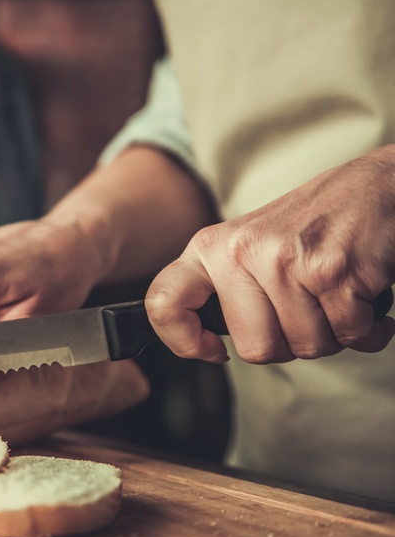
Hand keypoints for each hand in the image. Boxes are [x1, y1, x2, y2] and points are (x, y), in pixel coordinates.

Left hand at [146, 145, 394, 363]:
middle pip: (255, 348)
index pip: (163, 301)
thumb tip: (207, 346)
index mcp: (210, 248)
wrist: (377, 186)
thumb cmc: (311, 227)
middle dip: (290, 344)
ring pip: (306, 346)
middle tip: (308, 313)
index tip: (212, 351)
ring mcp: (285, 260)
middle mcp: (240, 252)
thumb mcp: (248, 246)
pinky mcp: (332, 269)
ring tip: (337, 299)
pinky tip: (366, 301)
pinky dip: (367, 330)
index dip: (181, 339)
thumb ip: (225, 288)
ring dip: (333, 335)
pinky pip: (349, 334)